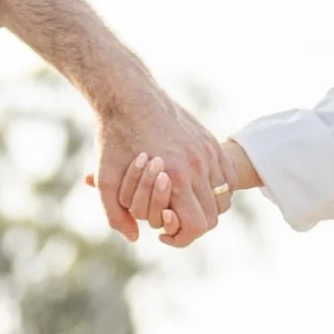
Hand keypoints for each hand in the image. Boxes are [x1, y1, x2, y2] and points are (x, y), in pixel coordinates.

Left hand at [88, 93, 233, 246]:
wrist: (129, 95)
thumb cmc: (115, 137)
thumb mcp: (106, 180)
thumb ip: (116, 216)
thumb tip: (135, 238)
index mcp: (175, 178)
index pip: (196, 226)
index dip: (181, 238)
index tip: (164, 234)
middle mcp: (197, 166)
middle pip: (212, 217)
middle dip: (192, 225)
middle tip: (173, 219)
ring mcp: (208, 152)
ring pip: (223, 199)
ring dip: (207, 208)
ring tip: (185, 205)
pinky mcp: (210, 142)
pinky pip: (228, 177)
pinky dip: (218, 189)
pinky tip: (196, 188)